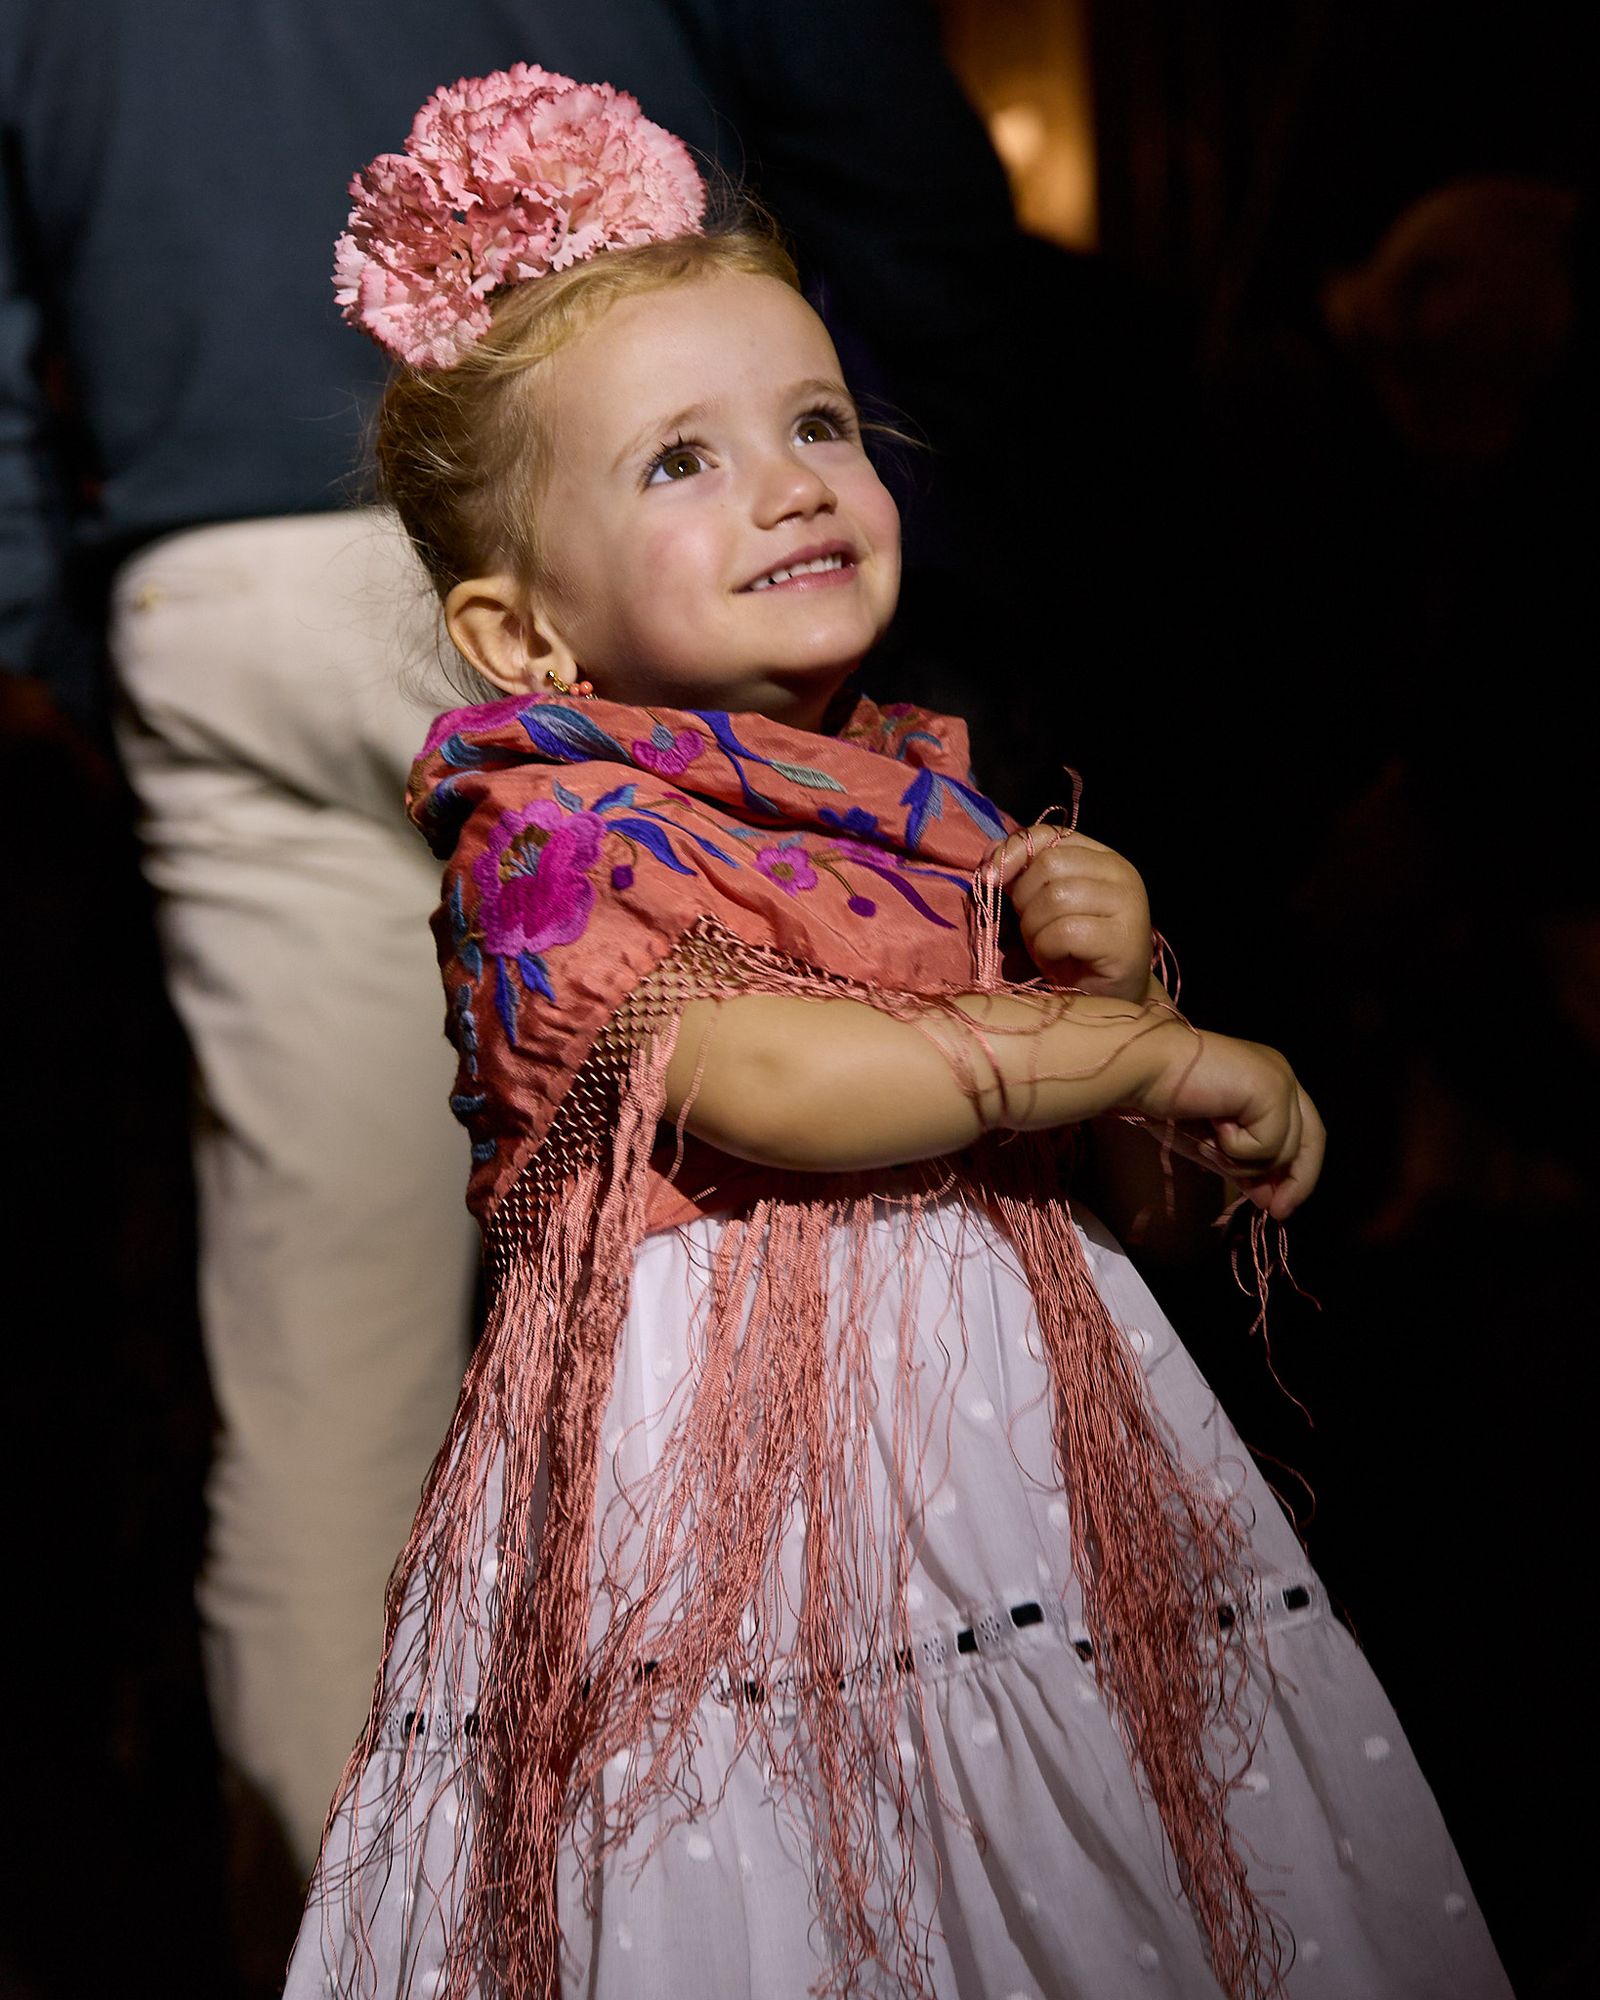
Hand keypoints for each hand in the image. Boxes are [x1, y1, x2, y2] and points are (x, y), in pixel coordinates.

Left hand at [991, 826, 1152, 1001]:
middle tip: (1030, 927)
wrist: (1106, 998)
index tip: (990, 879)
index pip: (1049, 835)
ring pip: (1056, 897)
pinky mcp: (1124, 940)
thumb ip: (1018, 874)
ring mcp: (1129, 904)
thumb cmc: (1070, 950)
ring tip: (1044, 945)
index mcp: (1101, 857)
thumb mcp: (1038, 905)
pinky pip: (1065, 932)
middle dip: (1024, 899)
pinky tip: (1055, 958)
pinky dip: (1047, 948)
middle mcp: (1120, 872)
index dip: (1013, 853)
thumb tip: (991, 849)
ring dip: (1034, 927)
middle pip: (1049, 864)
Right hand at [1129, 1026, 1325, 1218]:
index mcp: (1270, 1081)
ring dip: (1243, 1160)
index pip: (1303, 1133)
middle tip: (1276, 1210)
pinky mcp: (1271, 1090)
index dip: (1296, 1173)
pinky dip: (1236, 1147)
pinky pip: (1267, 1145)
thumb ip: (1245, 1167)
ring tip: (1209, 1141)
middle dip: (1295, 1181)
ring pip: (1284, 1149)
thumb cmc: (1168, 1101)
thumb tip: (1271, 1201)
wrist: (1145, 1070)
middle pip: (1311, 1141)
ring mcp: (1280, 1080)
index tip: (1278, 1206)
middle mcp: (1282, 1075)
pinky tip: (1213, 1124)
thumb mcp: (1214, 1145)